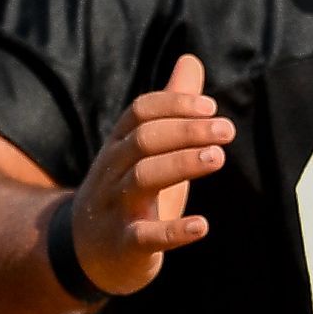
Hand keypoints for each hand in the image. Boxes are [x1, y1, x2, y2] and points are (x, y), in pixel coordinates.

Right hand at [62, 53, 229, 297]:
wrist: (85, 253)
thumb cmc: (127, 194)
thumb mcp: (144, 152)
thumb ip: (170, 110)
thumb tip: (191, 60)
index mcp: (119, 146)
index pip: (140, 112)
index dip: (175, 105)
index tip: (211, 108)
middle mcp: (112, 172)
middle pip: (143, 140)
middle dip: (185, 131)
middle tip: (227, 130)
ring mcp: (115, 209)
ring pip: (141, 179)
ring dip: (181, 164)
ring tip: (217, 158)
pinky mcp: (123, 246)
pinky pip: (144, 237)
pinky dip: (173, 231)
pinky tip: (201, 226)